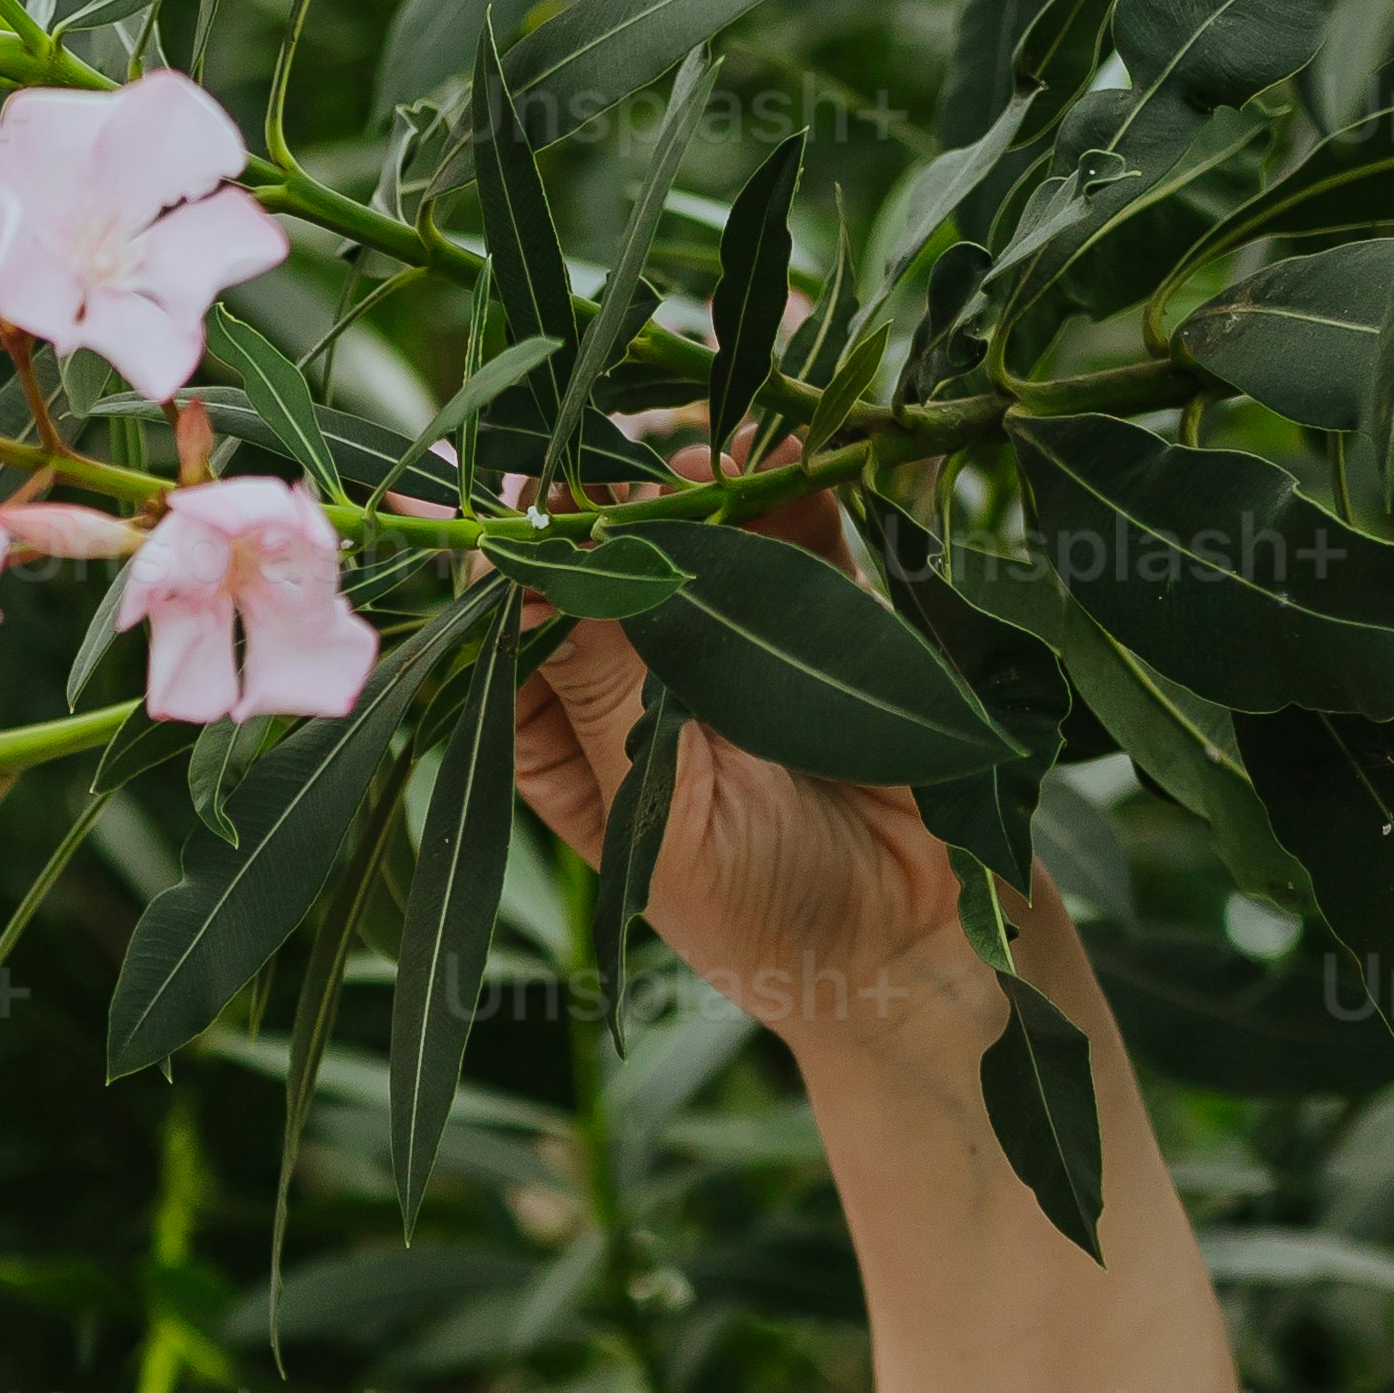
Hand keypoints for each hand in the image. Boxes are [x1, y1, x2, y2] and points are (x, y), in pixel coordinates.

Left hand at [509, 483, 980, 1062]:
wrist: (912, 942)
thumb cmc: (763, 912)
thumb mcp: (662, 813)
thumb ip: (604, 687)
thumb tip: (529, 564)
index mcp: (561, 744)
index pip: (506, 631)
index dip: (494, 559)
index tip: (481, 492)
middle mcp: (628, 680)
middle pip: (592, 559)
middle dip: (596, 497)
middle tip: (609, 455)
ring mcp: (721, 638)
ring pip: (684, 527)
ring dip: (688, 478)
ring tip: (699, 455)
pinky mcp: (815, 609)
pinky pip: (787, 527)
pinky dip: (782, 480)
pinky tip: (779, 450)